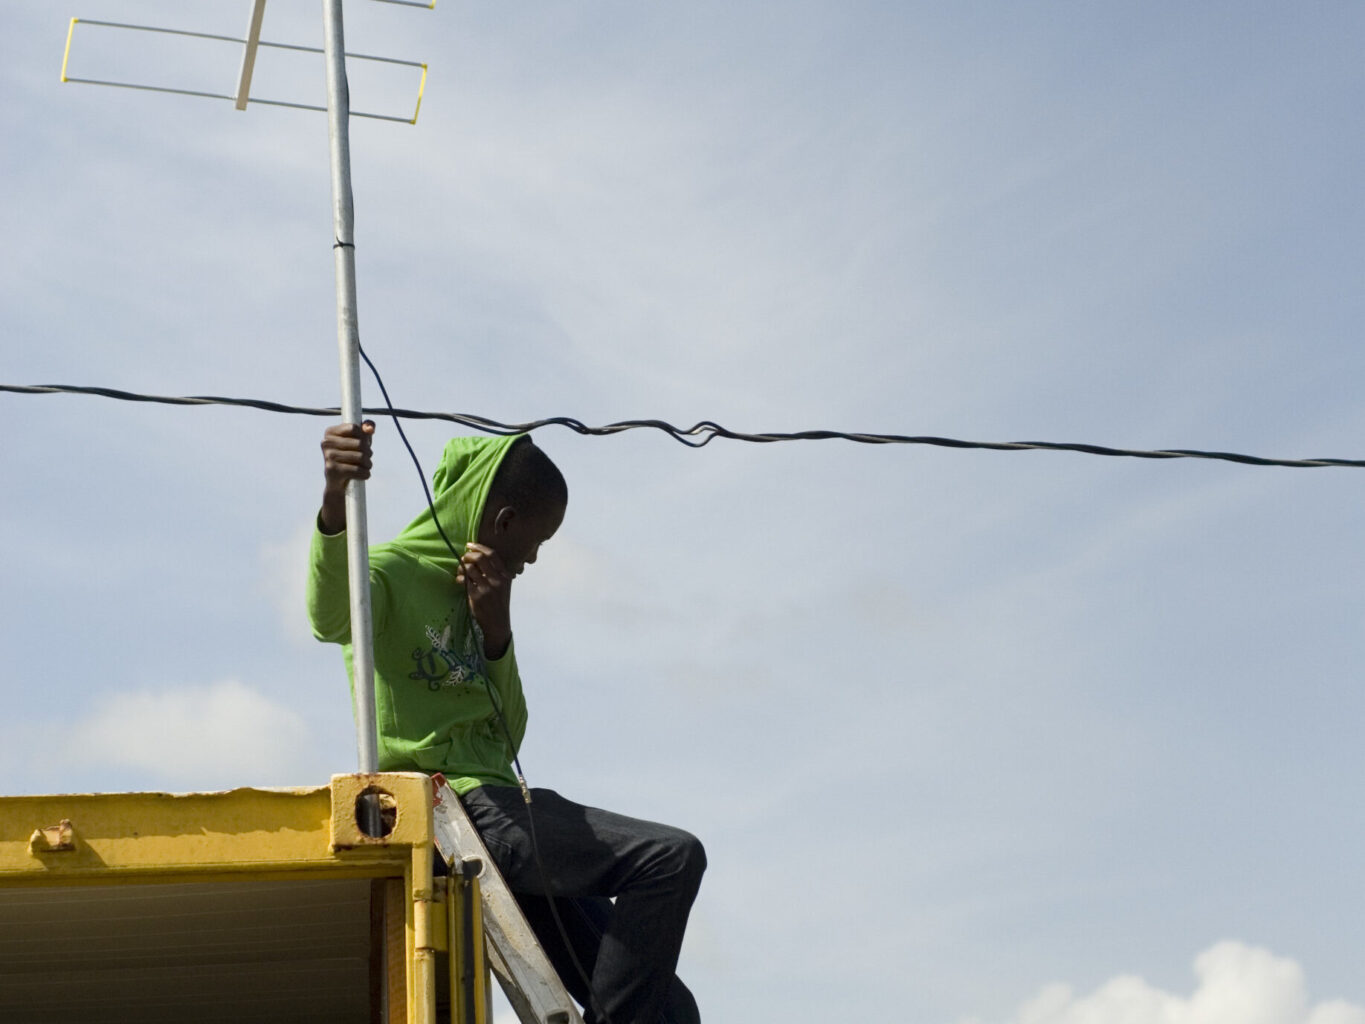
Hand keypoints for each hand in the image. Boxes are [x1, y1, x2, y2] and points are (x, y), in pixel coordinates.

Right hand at [318, 421, 373, 534]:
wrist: (338, 483)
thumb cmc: (350, 457)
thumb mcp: (359, 440)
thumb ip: (366, 429)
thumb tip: (370, 427)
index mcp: (330, 432)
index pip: (355, 428)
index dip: (364, 437)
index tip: (363, 444)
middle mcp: (326, 443)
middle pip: (360, 443)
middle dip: (368, 452)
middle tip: (367, 458)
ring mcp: (328, 456)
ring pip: (361, 457)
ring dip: (368, 464)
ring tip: (366, 466)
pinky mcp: (332, 470)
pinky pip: (358, 470)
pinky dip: (365, 473)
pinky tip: (363, 474)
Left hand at [456, 542, 512, 658]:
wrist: (498, 623)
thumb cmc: (499, 602)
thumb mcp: (504, 586)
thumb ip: (496, 572)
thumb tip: (478, 556)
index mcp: (505, 575)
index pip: (492, 555)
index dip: (479, 547)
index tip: (469, 545)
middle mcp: (497, 580)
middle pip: (480, 559)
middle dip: (468, 556)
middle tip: (463, 558)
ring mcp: (487, 588)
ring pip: (469, 568)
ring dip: (461, 567)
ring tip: (460, 571)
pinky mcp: (476, 596)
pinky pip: (464, 581)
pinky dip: (459, 578)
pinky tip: (459, 581)